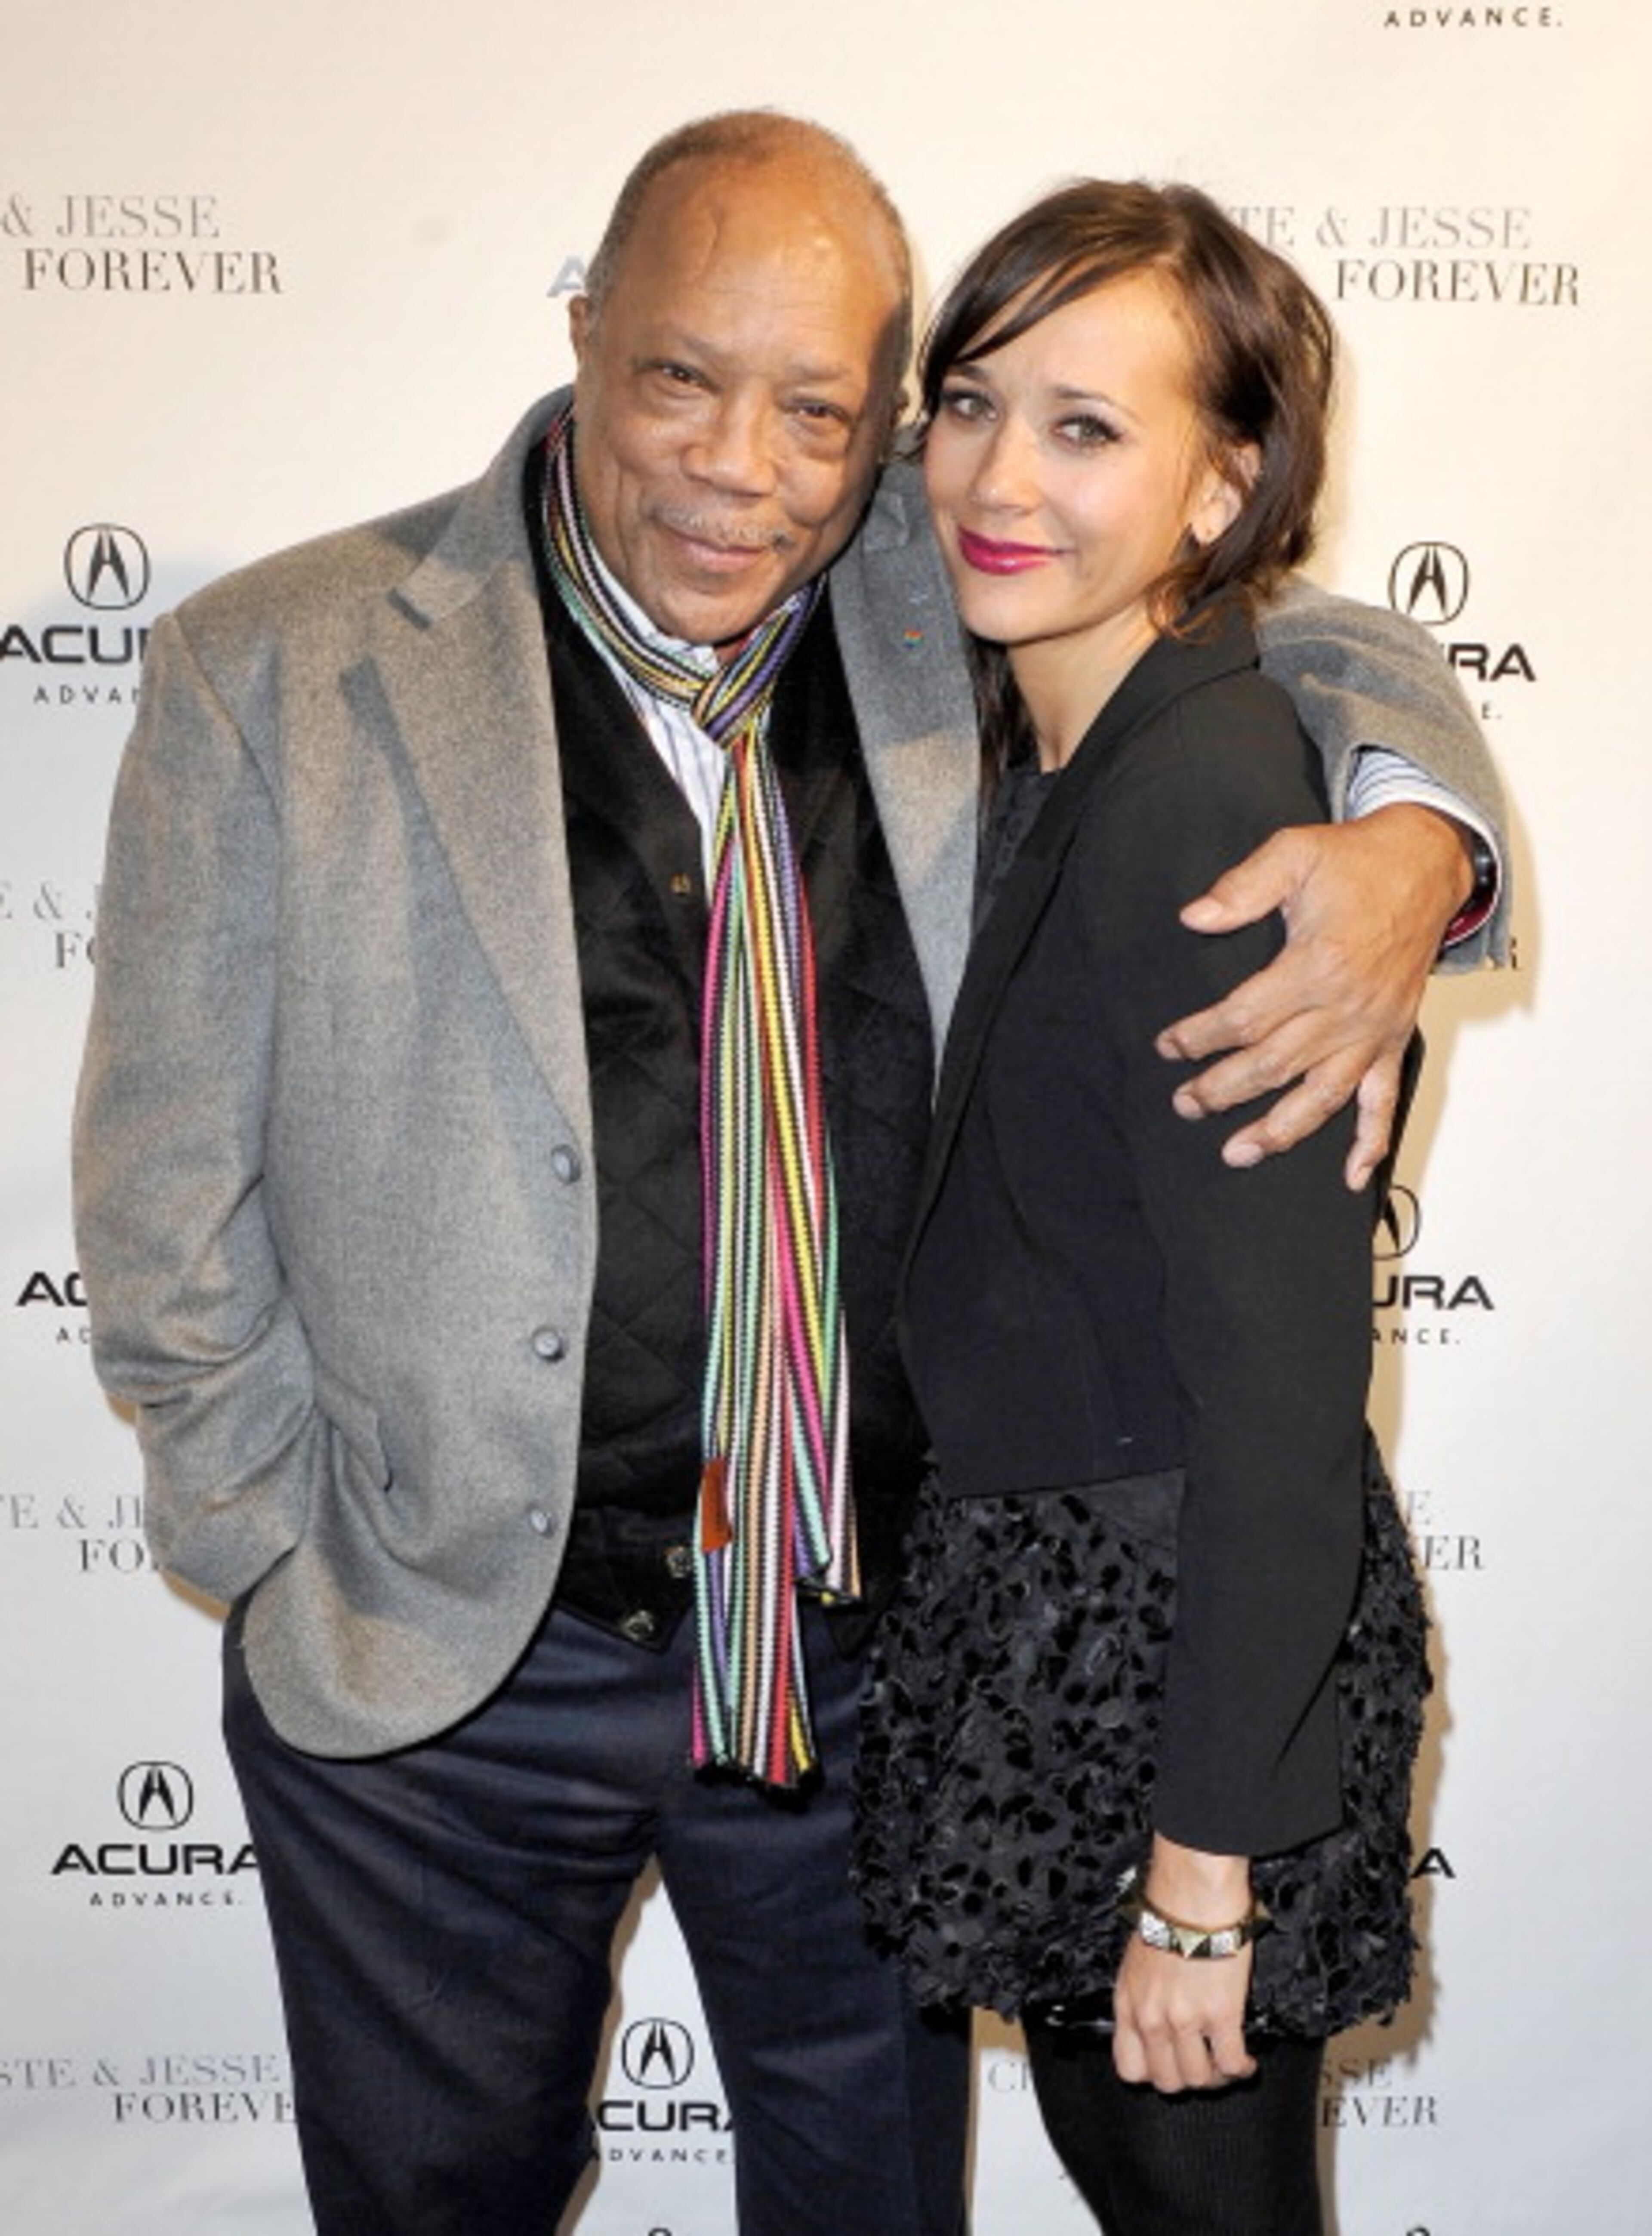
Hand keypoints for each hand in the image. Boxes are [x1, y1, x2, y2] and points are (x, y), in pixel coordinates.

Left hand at [1112, 1841, 1257, 2093]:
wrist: (1193, 1893)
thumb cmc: (1170, 1914)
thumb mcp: (1138, 1960)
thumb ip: (1143, 1995)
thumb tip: (1158, 2016)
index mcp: (1128, 2002)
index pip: (1129, 2067)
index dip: (1153, 2074)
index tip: (1169, 2067)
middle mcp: (1151, 2017)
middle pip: (1166, 2080)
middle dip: (1187, 2077)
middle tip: (1203, 2066)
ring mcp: (1184, 2020)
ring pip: (1199, 2079)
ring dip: (1216, 2076)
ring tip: (1226, 2063)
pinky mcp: (1219, 2016)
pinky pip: (1231, 2063)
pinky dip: (1242, 2069)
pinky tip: (1247, 2061)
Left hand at [1155, 805, 1472, 1188]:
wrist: (1425, 863)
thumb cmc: (1356, 860)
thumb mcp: (1293, 853)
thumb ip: (1242, 887)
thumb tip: (1194, 918)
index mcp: (1318, 964)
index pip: (1245, 1017)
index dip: (1201, 1035)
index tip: (1169, 1044)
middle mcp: (1348, 1008)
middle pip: (1274, 1065)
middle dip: (1223, 1090)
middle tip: (1185, 1104)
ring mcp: (1373, 1031)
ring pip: (1321, 1097)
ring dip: (1278, 1131)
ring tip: (1237, 1153)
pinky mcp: (1394, 1039)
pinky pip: (1385, 1100)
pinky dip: (1370, 1142)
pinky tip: (1350, 1176)